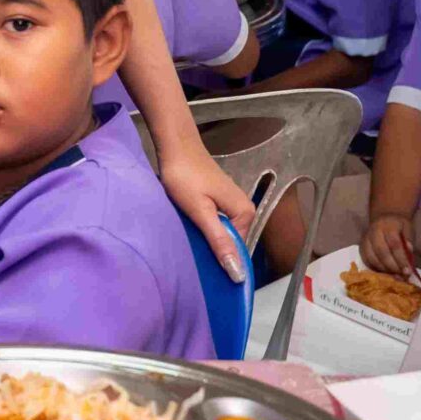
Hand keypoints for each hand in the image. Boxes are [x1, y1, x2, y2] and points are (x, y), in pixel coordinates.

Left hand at [158, 150, 254, 283]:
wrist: (175, 146)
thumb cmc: (185, 177)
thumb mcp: (201, 213)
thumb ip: (219, 241)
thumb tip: (238, 273)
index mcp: (245, 213)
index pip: (237, 251)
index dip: (222, 262)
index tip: (203, 272)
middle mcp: (243, 209)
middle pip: (230, 241)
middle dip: (213, 250)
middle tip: (191, 257)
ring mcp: (231, 203)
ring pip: (220, 232)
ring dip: (206, 240)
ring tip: (189, 245)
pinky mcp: (218, 199)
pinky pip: (214, 222)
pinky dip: (203, 228)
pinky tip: (189, 231)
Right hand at [361, 212, 420, 280]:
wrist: (384, 217)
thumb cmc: (399, 225)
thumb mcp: (408, 228)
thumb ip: (409, 239)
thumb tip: (409, 251)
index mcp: (388, 226)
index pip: (394, 244)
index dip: (401, 259)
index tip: (408, 271)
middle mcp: (374, 232)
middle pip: (381, 252)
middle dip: (392, 267)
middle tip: (402, 276)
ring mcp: (365, 239)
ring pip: (372, 258)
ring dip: (384, 270)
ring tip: (395, 276)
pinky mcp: (361, 246)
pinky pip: (366, 260)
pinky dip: (375, 269)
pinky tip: (385, 273)